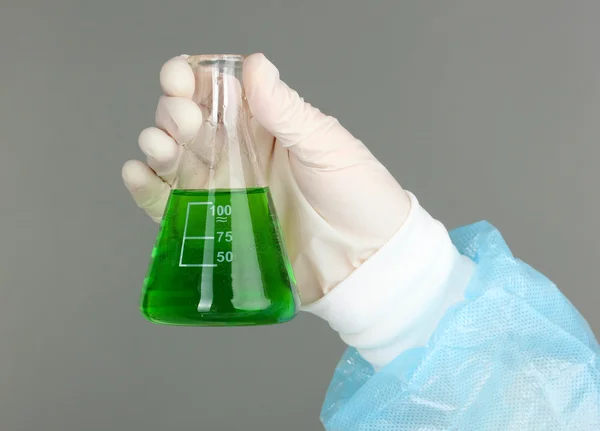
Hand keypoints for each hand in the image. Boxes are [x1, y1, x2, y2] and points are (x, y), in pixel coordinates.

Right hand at [122, 53, 410, 303]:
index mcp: (267, 126)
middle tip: (180, 118)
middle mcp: (242, 154)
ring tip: (157, 144)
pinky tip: (139, 174)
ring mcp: (229, 190)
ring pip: (179, 162)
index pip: (221, 94)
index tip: (180, 76)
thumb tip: (255, 65)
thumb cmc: (359, 199)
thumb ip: (287, 111)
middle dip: (177, 115)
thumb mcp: (326, 147)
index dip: (195, 81)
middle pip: (193, 125)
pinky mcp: (219, 227)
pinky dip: (152, 191)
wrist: (366, 263)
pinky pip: (176, 206)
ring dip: (160, 149)